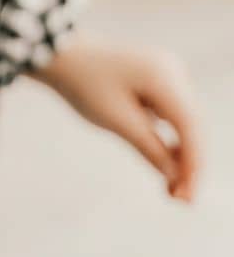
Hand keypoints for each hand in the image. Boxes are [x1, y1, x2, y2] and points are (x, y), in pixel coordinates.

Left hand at [25, 34, 201, 201]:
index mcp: (162, 76)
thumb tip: (176, 176)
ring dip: (181, 155)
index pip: (189, 126)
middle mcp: (173, 71)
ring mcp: (169, 74)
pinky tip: (167, 168)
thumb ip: (149, 147)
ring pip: (185, 123)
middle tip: (181, 201)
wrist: (63, 55)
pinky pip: (173, 116)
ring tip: (173, 192)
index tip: (187, 197)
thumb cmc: (83, 83)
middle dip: (188, 165)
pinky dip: (170, 140)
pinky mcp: (162, 81)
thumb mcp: (115, 120)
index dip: (192, 164)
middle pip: (192, 126)